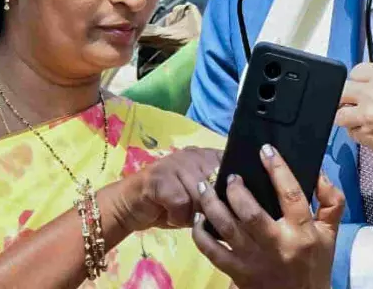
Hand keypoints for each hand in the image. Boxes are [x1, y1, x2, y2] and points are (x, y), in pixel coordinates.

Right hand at [106, 147, 221, 233]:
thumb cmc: (169, 205)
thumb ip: (218, 196)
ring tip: (180, 214)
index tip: (224, 204)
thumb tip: (242, 206)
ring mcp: (175, 163)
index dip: (231, 190)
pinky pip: (181, 202)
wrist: (129, 207)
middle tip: (196, 215)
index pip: (232, 167)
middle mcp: (193, 155)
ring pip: (200, 195)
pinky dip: (177, 216)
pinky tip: (169, 215)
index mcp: (207, 156)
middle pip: (217, 186)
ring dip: (192, 214)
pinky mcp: (159, 177)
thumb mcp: (199, 200)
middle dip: (209, 207)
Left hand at [192, 144, 342, 288]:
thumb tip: (318, 172)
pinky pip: (213, 252)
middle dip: (236, 189)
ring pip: (227, 229)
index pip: (291, 194)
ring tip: (204, 187)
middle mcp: (277, 245)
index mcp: (302, 231)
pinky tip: (200, 218)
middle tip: (228, 175)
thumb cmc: (315, 263)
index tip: (265, 150)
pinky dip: (202, 234)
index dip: (278, 168)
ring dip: (212, 205)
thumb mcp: (331, 232)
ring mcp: (254, 260)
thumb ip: (331, 200)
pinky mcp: (237, 273)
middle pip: (251, 212)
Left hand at [335, 63, 372, 176]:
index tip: (360, 87)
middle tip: (355, 105)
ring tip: (366, 122)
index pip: (354, 72)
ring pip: (341, 117)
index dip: (356, 81)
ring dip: (350, 119)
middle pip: (341, 93)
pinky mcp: (371, 142)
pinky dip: (361, 135)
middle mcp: (372, 96)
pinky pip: (355, 136)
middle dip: (345, 99)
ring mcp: (368, 120)